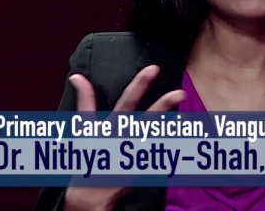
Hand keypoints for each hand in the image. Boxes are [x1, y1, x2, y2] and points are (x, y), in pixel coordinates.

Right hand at [64, 65, 185, 210]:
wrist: (91, 195)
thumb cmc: (89, 156)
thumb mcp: (85, 128)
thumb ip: (85, 101)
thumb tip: (77, 76)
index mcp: (112, 128)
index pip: (127, 101)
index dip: (140, 85)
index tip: (153, 69)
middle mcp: (125, 140)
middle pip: (147, 121)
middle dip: (164, 106)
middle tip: (179, 93)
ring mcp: (136, 156)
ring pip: (159, 139)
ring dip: (173, 127)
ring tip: (187, 116)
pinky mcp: (145, 168)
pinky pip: (163, 155)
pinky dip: (173, 144)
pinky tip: (184, 134)